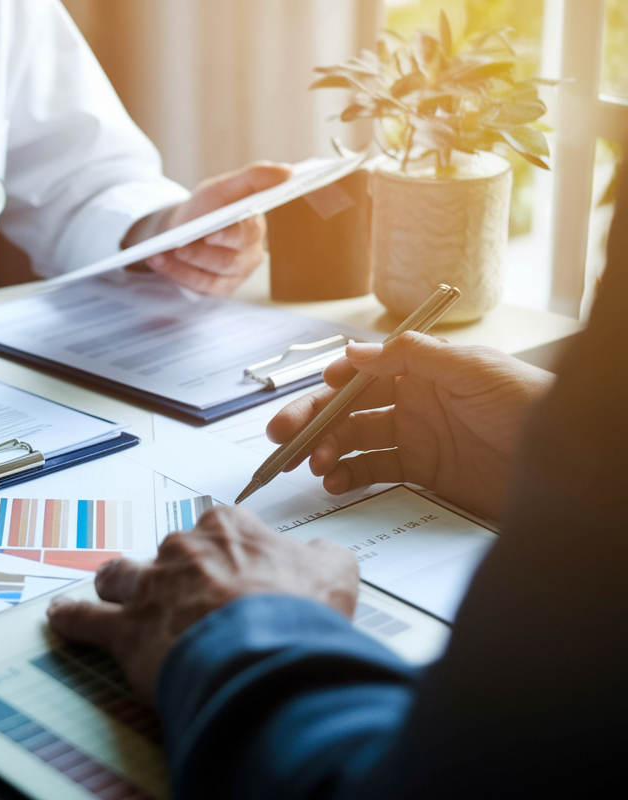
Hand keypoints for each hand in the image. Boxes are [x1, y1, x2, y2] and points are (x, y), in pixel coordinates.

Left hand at [47, 506, 357, 699]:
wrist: (267, 654)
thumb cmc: (299, 615)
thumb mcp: (335, 576)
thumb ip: (324, 558)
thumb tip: (322, 553)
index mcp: (229, 530)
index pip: (219, 525)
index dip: (225, 551)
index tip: (231, 568)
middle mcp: (182, 549)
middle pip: (169, 553)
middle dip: (175, 573)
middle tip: (190, 600)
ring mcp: (150, 587)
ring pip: (120, 576)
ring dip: (119, 587)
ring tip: (117, 597)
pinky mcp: (125, 629)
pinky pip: (86, 619)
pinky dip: (72, 620)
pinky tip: (61, 619)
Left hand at [126, 162, 291, 295]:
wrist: (181, 229)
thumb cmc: (206, 209)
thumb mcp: (223, 188)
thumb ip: (254, 178)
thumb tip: (287, 171)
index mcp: (254, 227)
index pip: (247, 234)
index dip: (229, 236)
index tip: (212, 234)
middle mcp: (249, 254)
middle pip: (229, 260)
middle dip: (201, 253)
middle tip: (178, 246)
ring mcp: (234, 275)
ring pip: (212, 275)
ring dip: (183, 264)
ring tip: (160, 252)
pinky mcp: (218, 289)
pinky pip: (198, 287)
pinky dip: (176, 273)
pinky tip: (158, 260)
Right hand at [266, 333, 553, 519]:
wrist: (566, 468)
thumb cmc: (529, 404)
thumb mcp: (473, 370)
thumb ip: (413, 358)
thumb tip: (357, 349)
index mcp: (422, 369)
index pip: (362, 370)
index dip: (333, 382)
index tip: (315, 394)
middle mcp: (412, 400)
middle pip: (347, 408)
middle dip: (312, 420)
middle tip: (283, 437)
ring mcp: (414, 437)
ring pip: (353, 441)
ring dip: (327, 450)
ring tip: (314, 465)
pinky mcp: (421, 472)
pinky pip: (372, 471)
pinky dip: (348, 476)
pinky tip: (335, 482)